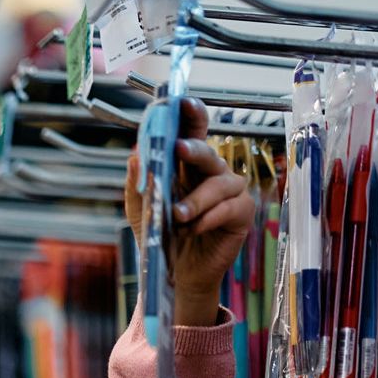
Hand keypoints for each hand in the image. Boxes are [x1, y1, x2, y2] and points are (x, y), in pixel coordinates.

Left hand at [123, 97, 254, 326]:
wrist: (174, 274)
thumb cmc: (161, 237)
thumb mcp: (141, 210)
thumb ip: (138, 183)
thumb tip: (136, 153)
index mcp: (187, 168)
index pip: (191, 135)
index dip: (191, 116)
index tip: (183, 102)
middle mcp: (211, 174)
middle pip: (208, 152)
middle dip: (194, 148)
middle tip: (179, 149)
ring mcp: (230, 193)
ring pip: (219, 183)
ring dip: (196, 199)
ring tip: (177, 216)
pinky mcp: (241, 215)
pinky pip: (230, 208)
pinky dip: (209, 218)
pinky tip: (193, 228)